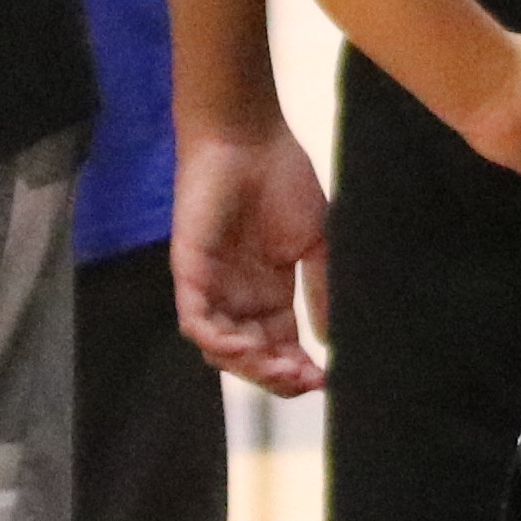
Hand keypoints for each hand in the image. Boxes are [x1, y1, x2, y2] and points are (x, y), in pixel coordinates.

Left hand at [169, 125, 331, 395]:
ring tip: (280, 369)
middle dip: (276, 376)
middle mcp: (237, 298)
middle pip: (251, 357)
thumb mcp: (316, 242)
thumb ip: (321, 289)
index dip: (298, 369)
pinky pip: (196, 321)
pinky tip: (245, 348)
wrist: (248, 139)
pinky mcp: (190, 274)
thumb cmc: (283, 180)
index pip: (280, 346)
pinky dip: (217, 341)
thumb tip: (330, 341)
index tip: (327, 380)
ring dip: (249, 366)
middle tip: (304, 381)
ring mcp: (211, 288)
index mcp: (268, 292)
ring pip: (221, 349)